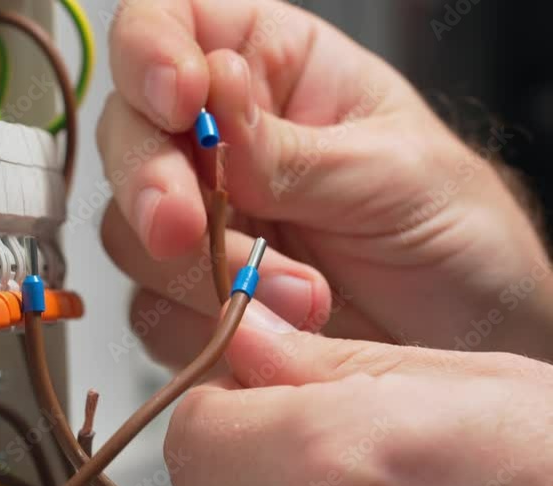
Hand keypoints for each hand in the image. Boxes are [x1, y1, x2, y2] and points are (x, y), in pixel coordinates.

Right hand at [97, 0, 552, 357]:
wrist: (471, 340)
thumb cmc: (458, 234)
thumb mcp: (396, 173)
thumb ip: (290, 149)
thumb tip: (212, 97)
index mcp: (270, 68)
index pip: (169, 25)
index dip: (150, 53)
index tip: (178, 100)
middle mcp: (221, 140)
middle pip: (127, 131)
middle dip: (149, 181)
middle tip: (184, 226)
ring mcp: (201, 221)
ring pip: (127, 229)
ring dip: (194, 269)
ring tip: (298, 293)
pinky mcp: (192, 297)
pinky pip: (152, 308)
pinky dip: (202, 324)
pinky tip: (273, 325)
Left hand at [162, 300, 552, 485]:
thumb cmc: (548, 457)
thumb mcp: (433, 375)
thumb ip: (311, 360)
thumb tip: (242, 333)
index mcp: (334, 457)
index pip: (190, 438)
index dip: (216, 407)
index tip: (251, 389)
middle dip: (253, 453)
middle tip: (327, 431)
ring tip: (378, 480)